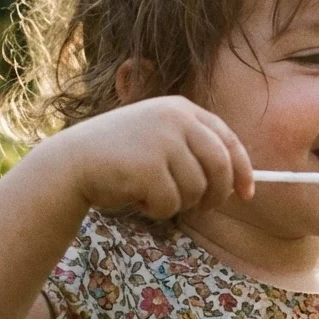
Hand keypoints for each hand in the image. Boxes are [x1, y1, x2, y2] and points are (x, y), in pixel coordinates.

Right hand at [42, 95, 254, 218]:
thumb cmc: (120, 157)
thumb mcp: (160, 140)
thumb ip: (193, 151)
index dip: (242, 169)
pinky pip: (172, 203)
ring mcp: (162, 141)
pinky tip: (137, 198)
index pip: (228, 140)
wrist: (71, 162)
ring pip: (197, 189)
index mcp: (181, 109)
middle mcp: (175, 119)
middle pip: (220, 167)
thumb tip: (237, 184)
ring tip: (152, 195)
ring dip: (179, 203)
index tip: (247, 193)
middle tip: (203, 210)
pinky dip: (158, 210)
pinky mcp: (148, 167)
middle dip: (217, 195)